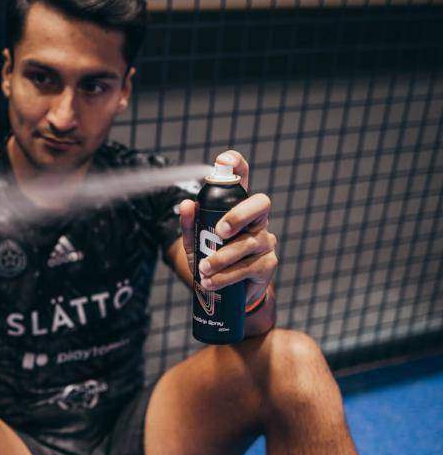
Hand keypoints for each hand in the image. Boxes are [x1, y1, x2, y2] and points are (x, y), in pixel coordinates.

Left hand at [178, 150, 276, 305]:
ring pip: (248, 243)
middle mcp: (257, 220)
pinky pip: (248, 267)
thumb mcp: (195, 243)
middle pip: (260, 204)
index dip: (236, 165)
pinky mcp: (267, 264)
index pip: (243, 179)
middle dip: (239, 214)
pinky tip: (211, 282)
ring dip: (222, 257)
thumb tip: (187, 204)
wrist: (226, 292)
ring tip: (203, 269)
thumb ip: (190, 224)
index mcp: (239, 208)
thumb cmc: (211, 260)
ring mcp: (265, 241)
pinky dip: (226, 276)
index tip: (223, 161)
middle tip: (219, 231)